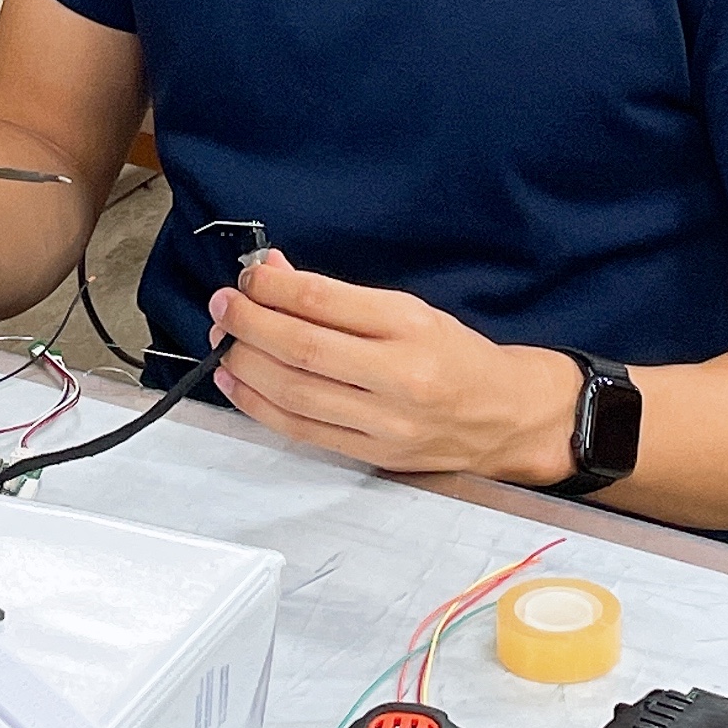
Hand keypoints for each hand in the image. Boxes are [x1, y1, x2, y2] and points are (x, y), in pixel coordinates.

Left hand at [207, 250, 578, 483]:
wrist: (504, 415)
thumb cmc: (453, 353)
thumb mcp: (406, 309)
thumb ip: (338, 297)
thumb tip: (275, 271)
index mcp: (408, 325)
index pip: (324, 302)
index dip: (274, 287)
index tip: (247, 277)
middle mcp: (398, 375)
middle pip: (303, 349)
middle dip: (250, 324)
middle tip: (223, 306)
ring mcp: (384, 423)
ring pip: (295, 393)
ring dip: (246, 365)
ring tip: (224, 343)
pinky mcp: (373, 456)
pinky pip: (302, 431)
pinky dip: (260, 407)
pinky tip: (237, 384)